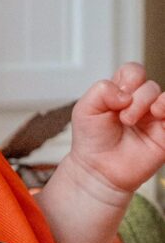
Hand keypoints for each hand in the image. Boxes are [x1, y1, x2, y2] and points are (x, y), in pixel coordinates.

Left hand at [67, 63, 164, 200]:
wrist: (98, 170)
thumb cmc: (91, 140)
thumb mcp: (85, 109)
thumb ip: (101, 91)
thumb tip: (126, 93)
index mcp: (122, 93)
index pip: (134, 72)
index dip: (129, 79)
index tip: (117, 98)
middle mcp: (140, 104)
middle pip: (150, 86)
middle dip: (137, 98)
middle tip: (123, 118)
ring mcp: (154, 119)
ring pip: (164, 98)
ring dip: (151, 104)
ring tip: (133, 120)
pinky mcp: (164, 135)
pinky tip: (157, 116)